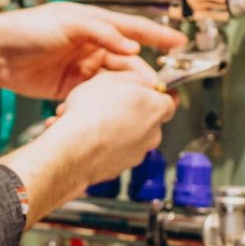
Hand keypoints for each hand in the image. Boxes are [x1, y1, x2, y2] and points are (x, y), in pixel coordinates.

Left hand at [0, 2, 186, 99]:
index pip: (132, 29)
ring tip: (137, 102)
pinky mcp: (69, 86)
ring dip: (125, 91)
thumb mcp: (69, 23)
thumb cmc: (27, 29)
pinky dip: (103, 101)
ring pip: (113, 80)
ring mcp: (81, 65)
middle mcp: (90, 44)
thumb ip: (101, 33)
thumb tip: (130, 47)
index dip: (157, 36)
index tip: (179, 43)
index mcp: (93, 23)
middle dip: (142, 74)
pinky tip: (110, 108)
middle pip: (126, 60)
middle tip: (156, 88)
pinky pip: (94, 94)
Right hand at [0, 69, 177, 224]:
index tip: (146, 90)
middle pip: (147, 119)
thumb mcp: (111, 78)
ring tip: (88, 119)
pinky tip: (83, 135)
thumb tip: (140, 80)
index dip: (155, 93)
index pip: (169, 100)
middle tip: (109, 103)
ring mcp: (137, 153)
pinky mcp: (120, 168)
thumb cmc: (92, 113)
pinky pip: (114, 152)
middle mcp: (152, 134)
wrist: (75, 147)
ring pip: (127, 136)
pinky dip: (103, 144)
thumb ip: (133, 78)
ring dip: (112, 128)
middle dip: (129, 111)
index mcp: (156, 108)